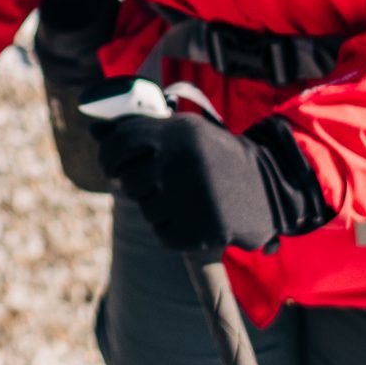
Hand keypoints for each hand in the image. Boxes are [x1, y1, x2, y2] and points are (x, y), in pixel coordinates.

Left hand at [92, 110, 331, 254]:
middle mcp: (183, 162)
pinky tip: (191, 217)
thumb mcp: (185, 132)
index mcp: (178, 132)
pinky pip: (162, 234)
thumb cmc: (217, 156)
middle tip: (154, 183)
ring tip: (182, 198)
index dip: (107, 155)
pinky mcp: (205, 229)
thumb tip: (95, 130)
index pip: (120, 141)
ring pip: (145, 209)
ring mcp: (193, 197)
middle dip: (135, 185)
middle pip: (127, 181)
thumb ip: (140, 130)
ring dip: (156, 207)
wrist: (271, 185)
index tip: (111, 165)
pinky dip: (170, 230)